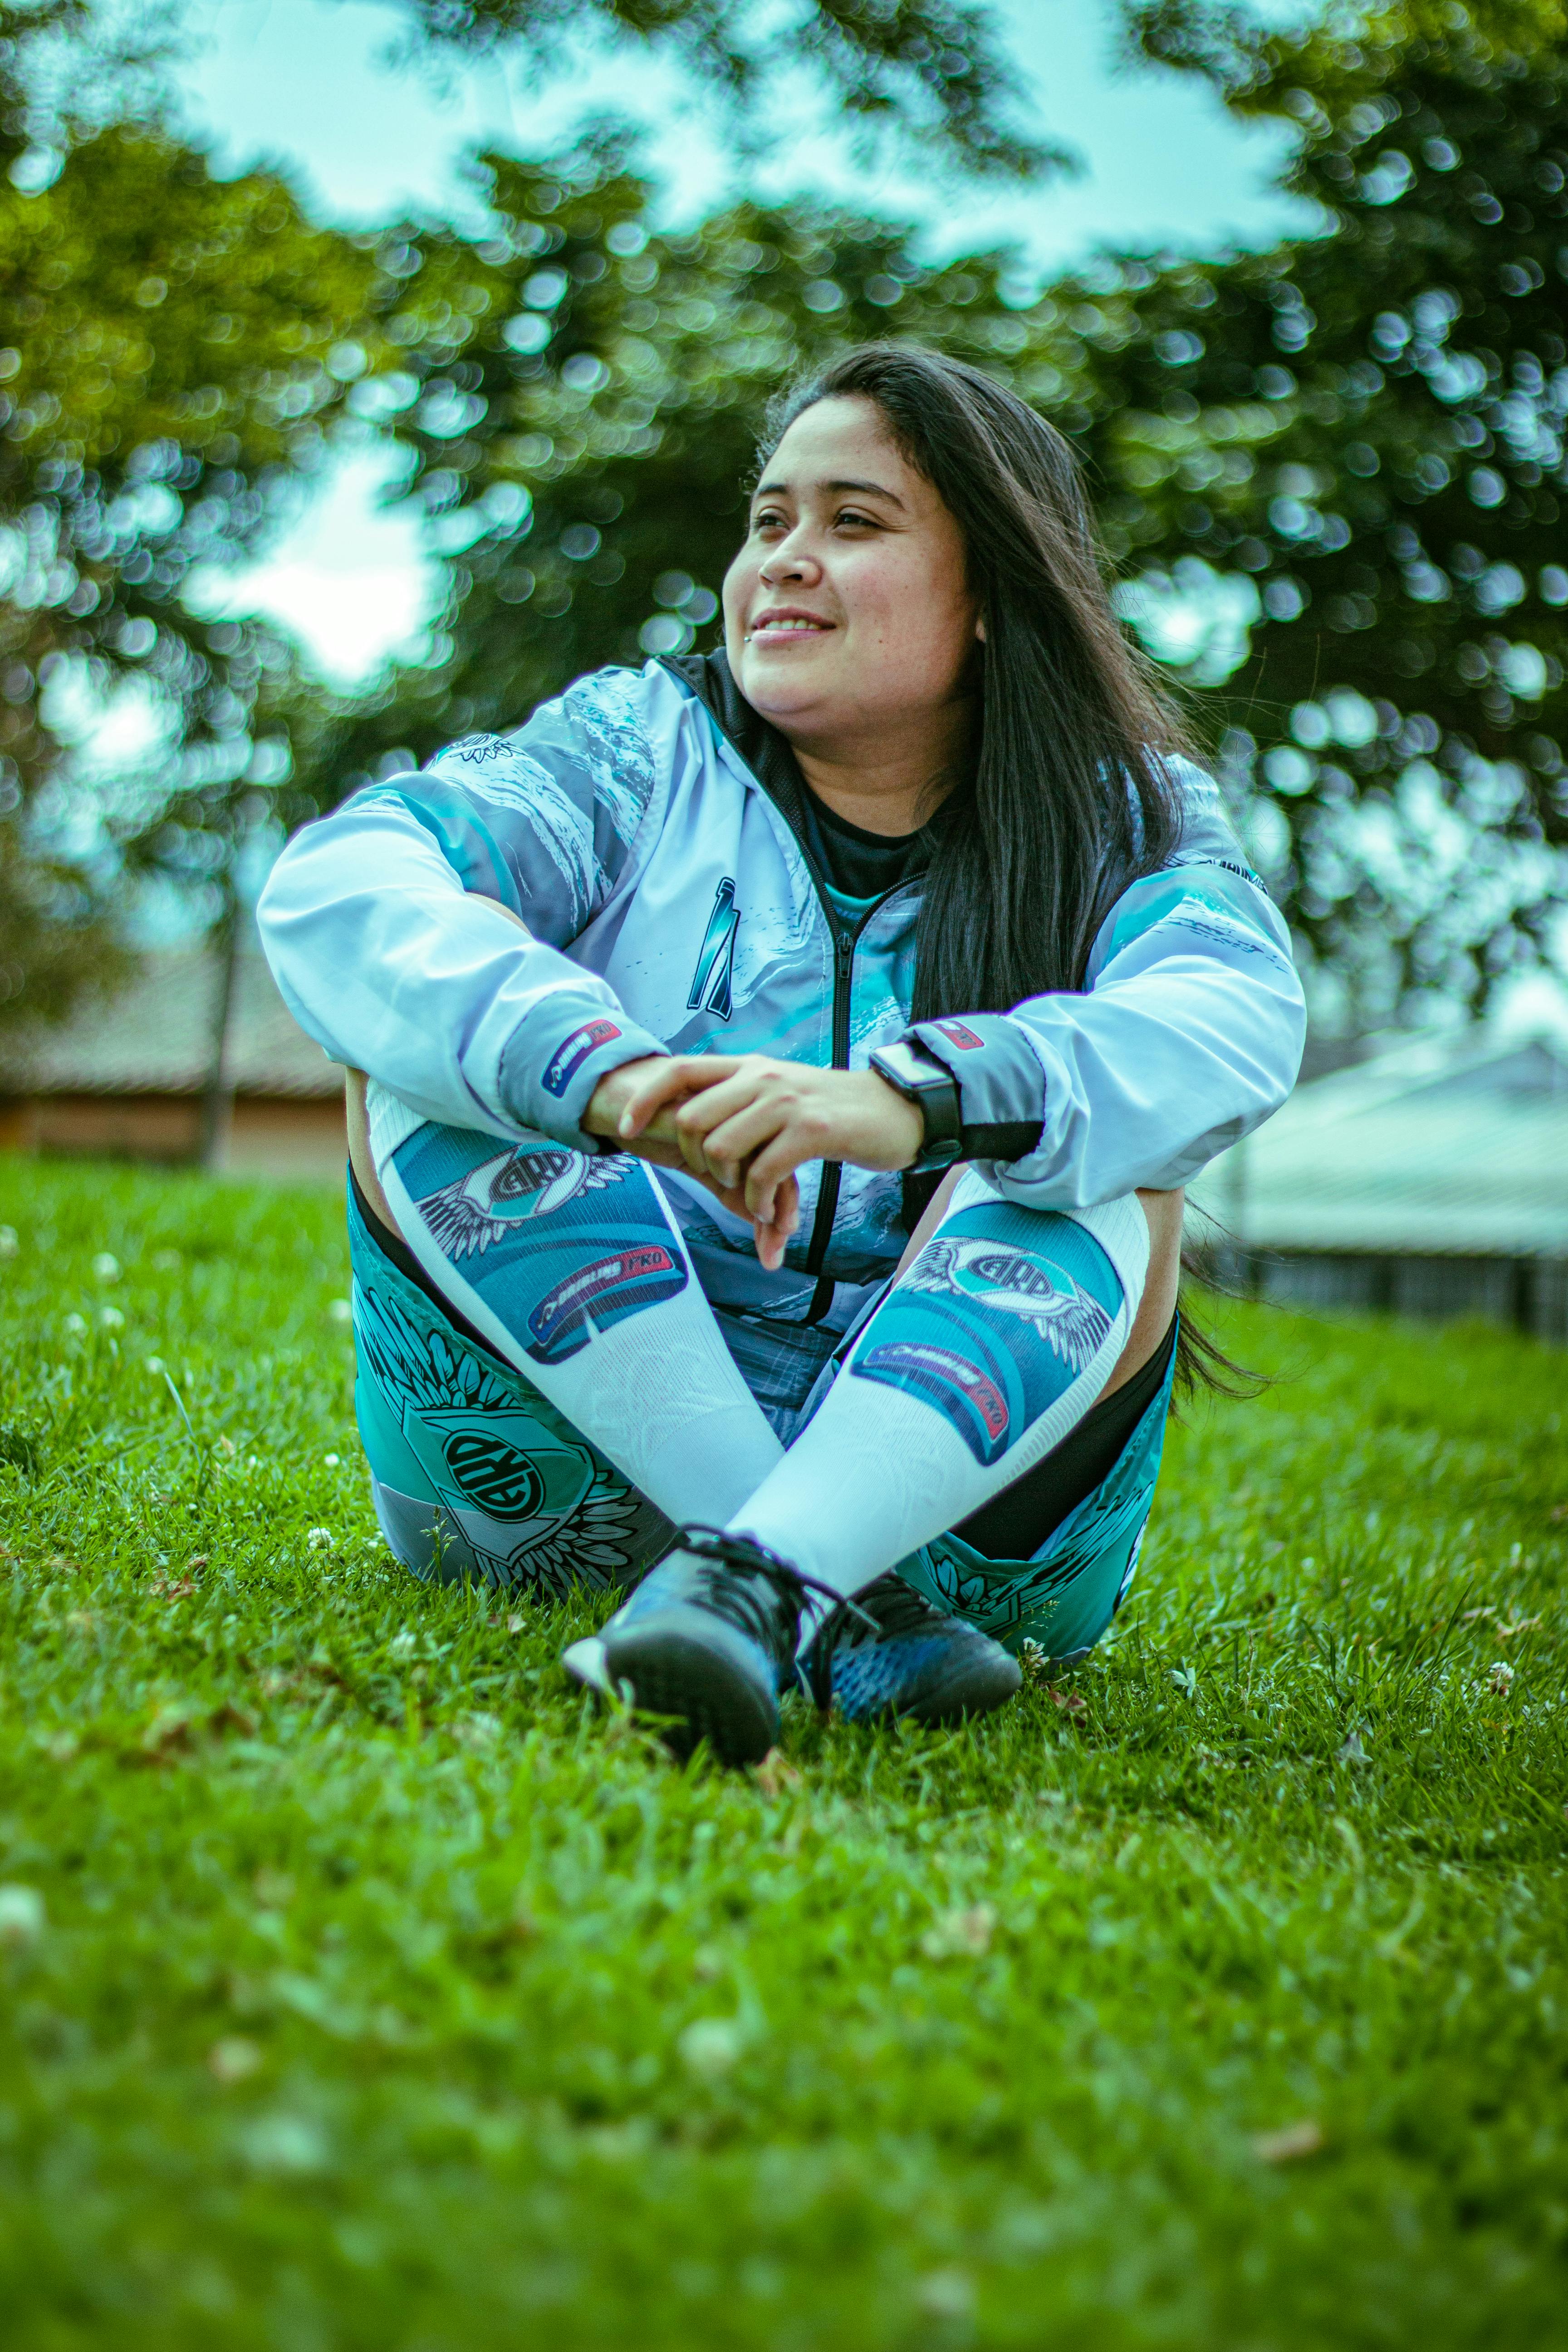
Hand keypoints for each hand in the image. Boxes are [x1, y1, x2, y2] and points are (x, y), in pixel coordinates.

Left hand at [613, 1054, 923, 1265]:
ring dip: (729, 1188)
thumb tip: (691, 1127)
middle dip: (695, 1164)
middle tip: (723, 1185)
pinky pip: (760, 1173)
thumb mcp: (780, 1094)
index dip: (644, 1101)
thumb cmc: (835, 1112)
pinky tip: (770, 1211)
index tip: (626, 1132)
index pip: (678, 1071)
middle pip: (691, 1120)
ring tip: (752, 1200)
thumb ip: (741, 1103)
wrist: (897, 1111)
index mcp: (748, 1067)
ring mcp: (785, 1102)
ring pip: (721, 1149)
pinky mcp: (810, 1131)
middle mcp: (761, 1077)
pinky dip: (758, 1203)